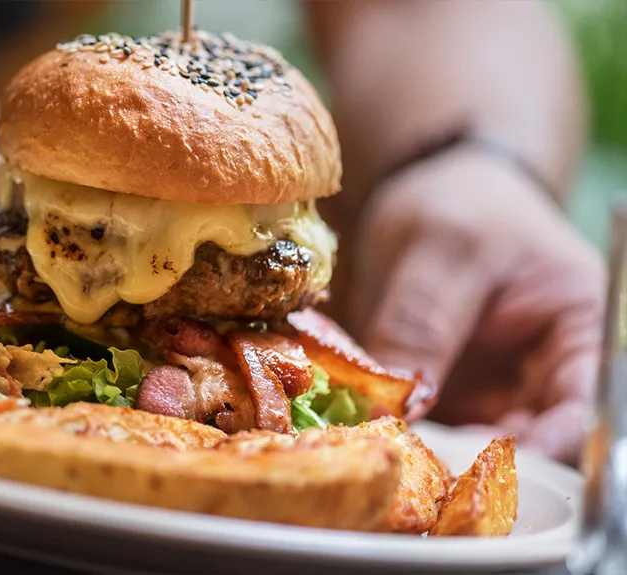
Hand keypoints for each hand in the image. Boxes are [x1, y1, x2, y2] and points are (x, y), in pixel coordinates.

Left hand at [353, 148, 606, 463]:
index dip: (547, 445)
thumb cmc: (459, 203)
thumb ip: (425, 324)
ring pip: (469, 446)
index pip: (583, 409)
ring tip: (391, 455)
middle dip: (479, 461)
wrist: (420, 191)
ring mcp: (488, 390)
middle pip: (529, 443)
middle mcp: (540, 374)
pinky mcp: (438, 395)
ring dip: (432, 457)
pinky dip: (400, 437)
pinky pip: (423, 429)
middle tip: (425, 463)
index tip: (493, 459)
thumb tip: (403, 407)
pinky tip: (371, 439)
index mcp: (579, 332)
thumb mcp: (446, 250)